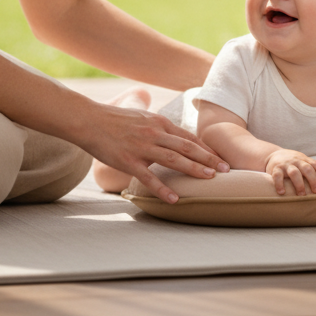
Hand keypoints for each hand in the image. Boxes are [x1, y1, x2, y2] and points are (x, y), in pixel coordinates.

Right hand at [89, 102, 228, 204]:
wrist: (89, 119)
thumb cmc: (115, 120)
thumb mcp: (142, 116)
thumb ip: (158, 126)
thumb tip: (172, 135)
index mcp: (160, 123)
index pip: (189, 137)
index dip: (207, 148)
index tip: (222, 158)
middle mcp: (154, 133)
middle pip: (188, 147)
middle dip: (209, 158)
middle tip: (226, 169)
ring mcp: (142, 146)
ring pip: (174, 159)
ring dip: (194, 169)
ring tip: (210, 179)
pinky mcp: (128, 160)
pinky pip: (148, 177)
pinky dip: (162, 188)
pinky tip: (175, 199)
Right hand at [265, 149, 315, 195]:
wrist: (273, 155)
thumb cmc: (293, 163)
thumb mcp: (302, 162)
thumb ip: (311, 170)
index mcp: (304, 160)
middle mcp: (296, 161)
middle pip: (307, 168)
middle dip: (313, 180)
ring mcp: (286, 165)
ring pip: (294, 173)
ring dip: (299, 184)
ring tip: (302, 195)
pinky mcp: (275, 169)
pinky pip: (277, 176)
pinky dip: (279, 184)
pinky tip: (282, 192)